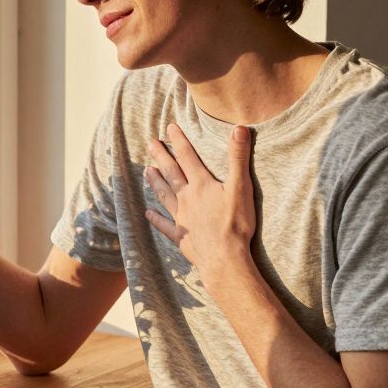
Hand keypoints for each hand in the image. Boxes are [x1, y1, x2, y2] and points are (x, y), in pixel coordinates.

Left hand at [144, 123, 256, 282]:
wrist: (225, 259)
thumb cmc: (235, 224)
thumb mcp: (241, 187)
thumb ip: (238, 158)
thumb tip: (239, 128)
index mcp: (201, 185)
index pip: (188, 157)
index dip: (179, 141)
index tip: (169, 128)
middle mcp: (187, 198)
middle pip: (171, 173)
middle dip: (161, 156)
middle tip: (150, 143)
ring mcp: (182, 218)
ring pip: (164, 195)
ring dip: (155, 182)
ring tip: (146, 171)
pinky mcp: (182, 237)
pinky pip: (165, 226)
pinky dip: (155, 219)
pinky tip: (147, 214)